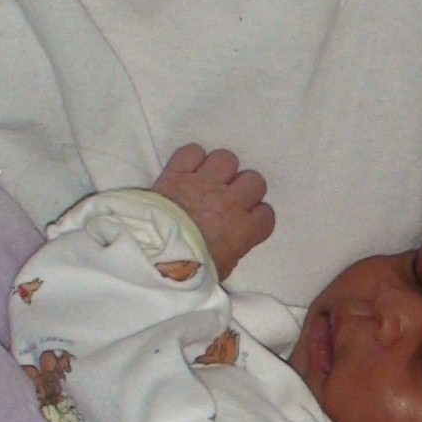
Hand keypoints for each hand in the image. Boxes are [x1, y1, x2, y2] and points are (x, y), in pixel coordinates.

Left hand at [155, 144, 274, 277]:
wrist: (154, 253)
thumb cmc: (189, 269)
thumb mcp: (220, 269)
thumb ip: (233, 249)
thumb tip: (232, 241)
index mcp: (243, 230)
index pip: (266, 214)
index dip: (257, 216)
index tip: (246, 221)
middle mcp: (230, 201)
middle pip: (254, 180)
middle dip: (244, 188)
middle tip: (229, 198)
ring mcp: (204, 183)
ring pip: (227, 159)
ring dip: (221, 169)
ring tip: (209, 179)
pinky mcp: (179, 172)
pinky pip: (194, 151)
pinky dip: (192, 158)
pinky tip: (188, 170)